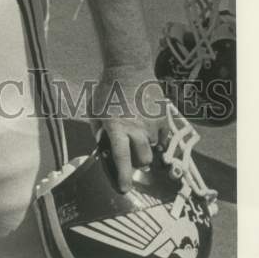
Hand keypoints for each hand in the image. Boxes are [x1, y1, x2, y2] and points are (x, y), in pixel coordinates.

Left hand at [92, 72, 168, 191]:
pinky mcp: (163, 117)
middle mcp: (136, 128)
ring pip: (154, 148)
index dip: (124, 176)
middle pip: (144, 159)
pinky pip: (163, 137)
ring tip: (138, 134)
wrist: (128, 68)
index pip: (121, 158)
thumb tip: (103, 146)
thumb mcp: (95, 110)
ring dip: (147, 147)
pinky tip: (147, 126)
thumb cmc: (107, 89)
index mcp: (116, 127)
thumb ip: (99, 131)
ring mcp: (152, 124)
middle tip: (133, 155)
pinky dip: (156, 137)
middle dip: (139, 162)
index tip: (125, 189)